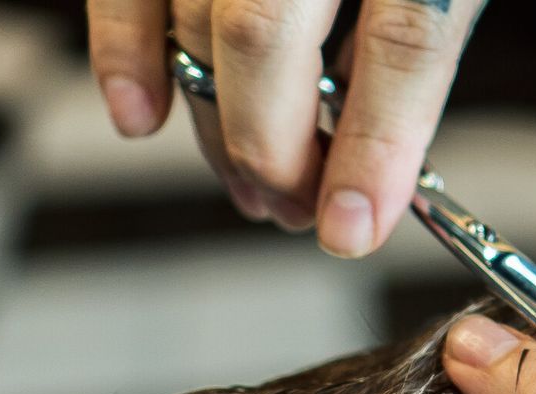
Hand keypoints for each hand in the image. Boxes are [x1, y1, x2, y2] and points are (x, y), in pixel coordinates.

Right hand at [88, 0, 484, 254]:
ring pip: (199, 20)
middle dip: (272, 147)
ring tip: (251, 184)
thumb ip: (411, 38)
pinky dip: (123, 47)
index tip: (352, 230)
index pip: (403, 42)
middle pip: (269, 36)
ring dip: (214, 121)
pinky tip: (140, 116)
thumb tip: (373, 165)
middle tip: (293, 209)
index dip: (377, 148)